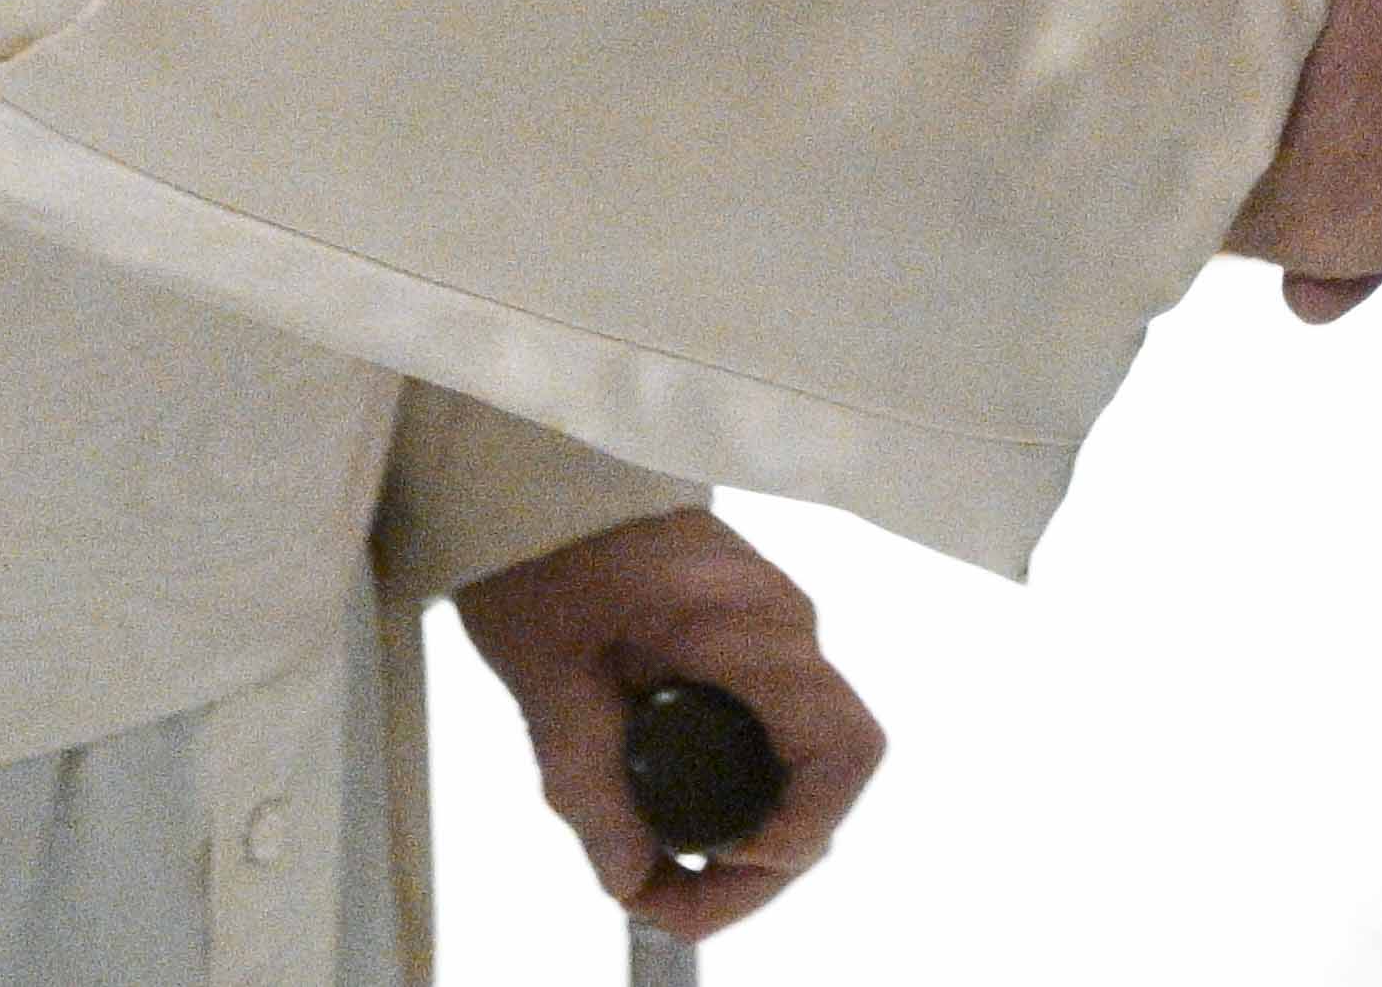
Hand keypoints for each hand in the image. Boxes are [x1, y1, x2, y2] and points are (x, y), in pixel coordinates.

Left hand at [455, 507, 882, 939]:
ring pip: (808, 761)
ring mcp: (780, 632)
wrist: (543, 481)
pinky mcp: (760, 641)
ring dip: (751, 832)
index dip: (801, 829)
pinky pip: (780, 733)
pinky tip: (677, 817)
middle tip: (671, 901)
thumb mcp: (545, 681)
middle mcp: (786, 629)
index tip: (721, 862)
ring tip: (664, 872)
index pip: (840, 747)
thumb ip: (588, 784)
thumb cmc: (541, 560)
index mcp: (745, 628)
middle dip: (762, 859)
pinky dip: (742, 791)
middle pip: (829, 773)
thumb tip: (630, 881)